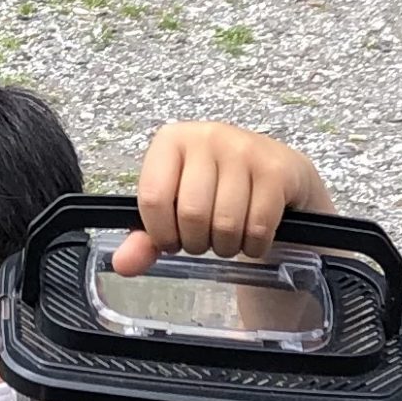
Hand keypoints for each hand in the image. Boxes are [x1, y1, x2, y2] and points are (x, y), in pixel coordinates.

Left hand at [112, 122, 333, 274]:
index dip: (161, 233)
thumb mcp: (176, 205)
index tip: (171, 241)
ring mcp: (244, 149)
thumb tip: (123, 264)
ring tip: (225, 240)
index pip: (153, 198)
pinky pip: (259, 226)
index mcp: (171, 140)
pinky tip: (251, 239)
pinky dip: (253, 246)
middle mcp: (206, 136)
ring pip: (226, 222)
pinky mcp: (276, 170)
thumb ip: (145, 236)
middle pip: (191, 213)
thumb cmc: (217, 187)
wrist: (278, 171)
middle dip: (196, 242)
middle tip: (202, 242)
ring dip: (225, 246)